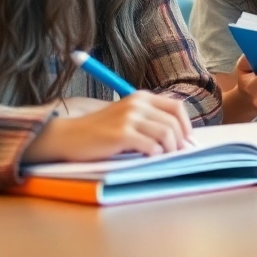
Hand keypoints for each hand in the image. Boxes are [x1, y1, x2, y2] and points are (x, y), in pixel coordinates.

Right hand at [24, 91, 193, 162]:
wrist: (70, 135)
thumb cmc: (100, 130)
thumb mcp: (127, 116)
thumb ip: (149, 120)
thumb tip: (179, 137)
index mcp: (141, 97)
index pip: (176, 108)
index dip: (186, 126)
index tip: (186, 141)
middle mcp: (137, 103)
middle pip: (173, 123)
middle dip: (179, 142)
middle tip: (176, 155)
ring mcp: (129, 118)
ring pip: (166, 134)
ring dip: (168, 150)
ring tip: (162, 158)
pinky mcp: (121, 134)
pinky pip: (150, 146)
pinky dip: (154, 155)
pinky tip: (147, 159)